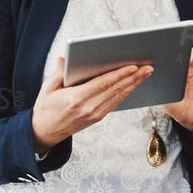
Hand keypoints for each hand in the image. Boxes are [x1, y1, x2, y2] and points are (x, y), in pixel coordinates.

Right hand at [30, 57, 152, 152]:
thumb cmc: (45, 109)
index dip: (119, 74)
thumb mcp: (47, 89)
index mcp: (76, 98)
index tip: (133, 66)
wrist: (44, 133)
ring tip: (146, 73)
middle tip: (148, 66)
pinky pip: (116, 103)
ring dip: (134, 84)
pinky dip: (126, 92)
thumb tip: (65, 58)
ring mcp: (95, 114)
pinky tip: (134, 84)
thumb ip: (58, 73)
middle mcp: (88, 107)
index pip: (103, 83)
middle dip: (133, 77)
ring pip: (119, 96)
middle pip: (115, 89)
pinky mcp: (98, 118)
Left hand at [164, 49, 192, 131]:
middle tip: (177, 54)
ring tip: (189, 58)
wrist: (191, 119)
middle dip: (181, 51)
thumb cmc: (177, 109)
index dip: (170, 53)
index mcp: (175, 73)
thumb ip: (161, 86)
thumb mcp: (163, 97)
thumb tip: (153, 76)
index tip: (166, 52)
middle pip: (186, 53)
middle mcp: (187, 71)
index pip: (173, 58)